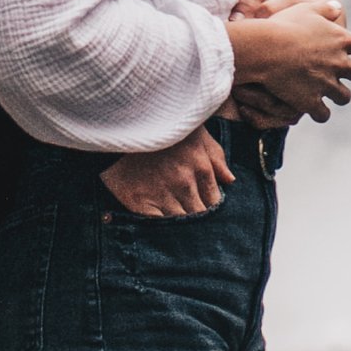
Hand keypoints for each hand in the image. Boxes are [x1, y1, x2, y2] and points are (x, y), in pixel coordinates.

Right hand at [101, 124, 235, 219]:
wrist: (120, 122)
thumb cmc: (162, 126)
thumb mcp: (195, 132)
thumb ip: (215, 156)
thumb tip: (230, 181)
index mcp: (200, 167)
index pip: (214, 201)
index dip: (211, 207)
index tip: (204, 207)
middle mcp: (184, 183)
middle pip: (199, 215)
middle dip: (199, 220)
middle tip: (196, 223)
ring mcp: (161, 194)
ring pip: (180, 223)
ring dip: (181, 226)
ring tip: (178, 225)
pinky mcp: (139, 202)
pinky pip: (157, 225)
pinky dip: (161, 227)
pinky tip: (161, 226)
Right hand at [226, 0, 350, 126]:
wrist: (265, 49)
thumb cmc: (283, 26)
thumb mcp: (306, 9)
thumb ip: (326, 8)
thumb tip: (337, 7)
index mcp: (340, 40)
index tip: (343, 48)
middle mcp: (338, 63)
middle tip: (337, 72)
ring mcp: (326, 85)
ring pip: (344, 97)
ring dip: (337, 95)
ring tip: (325, 93)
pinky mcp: (311, 102)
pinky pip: (323, 115)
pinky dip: (318, 113)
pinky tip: (310, 108)